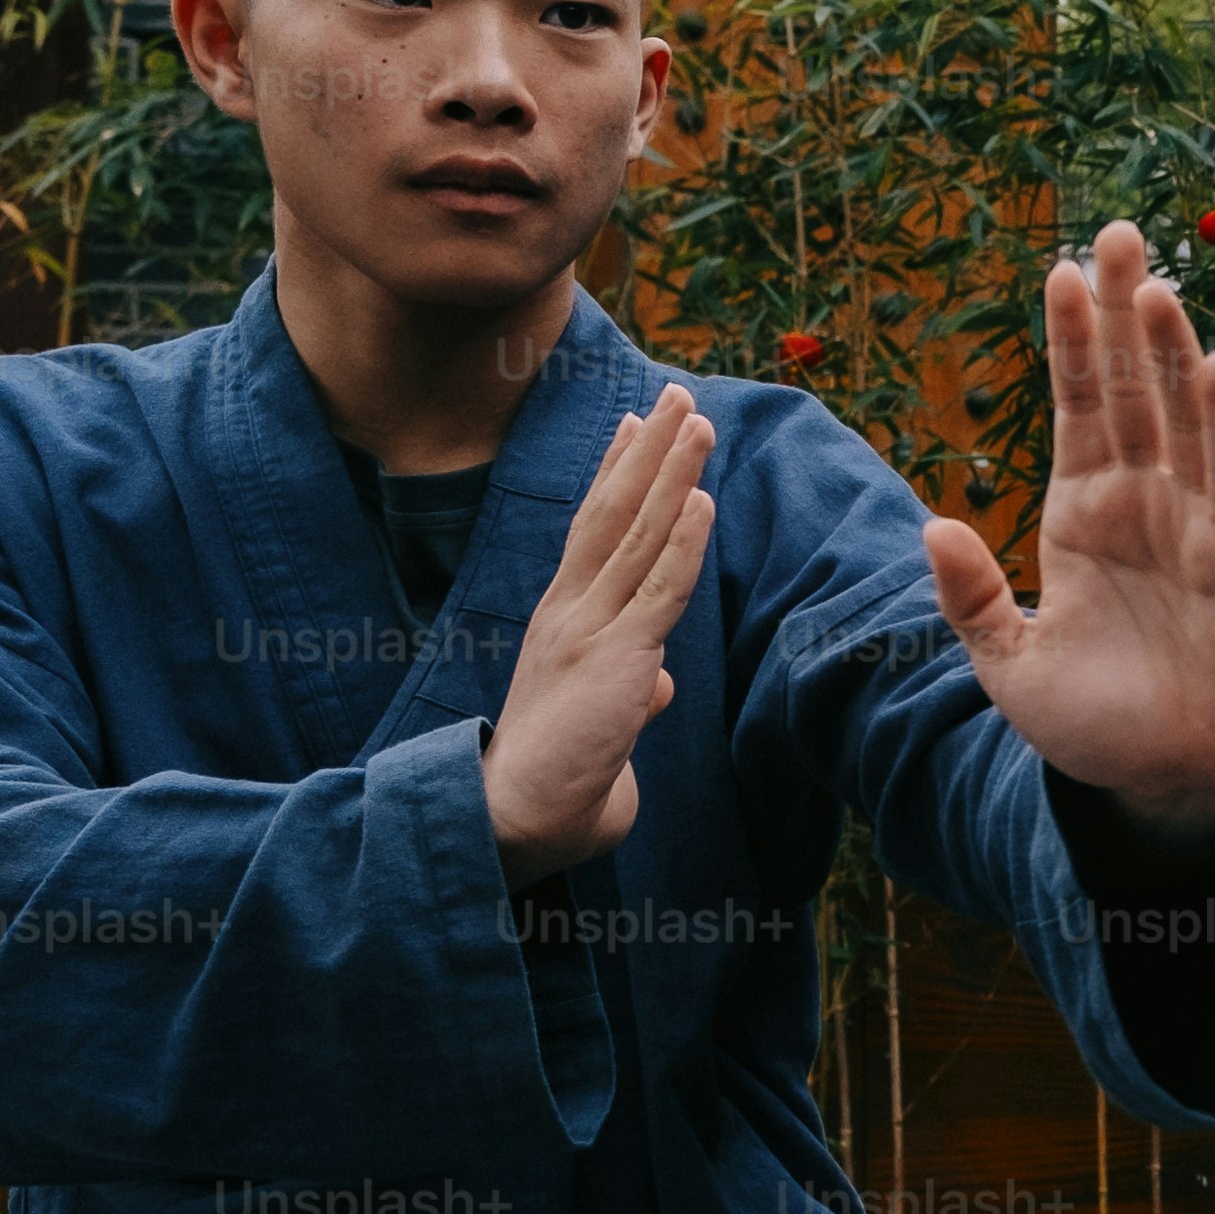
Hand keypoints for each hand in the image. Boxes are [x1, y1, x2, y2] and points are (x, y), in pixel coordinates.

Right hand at [493, 384, 711, 881]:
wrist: (511, 820)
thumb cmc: (556, 785)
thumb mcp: (602, 724)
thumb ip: (630, 691)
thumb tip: (658, 685)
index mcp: (564, 622)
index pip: (594, 533)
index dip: (618, 475)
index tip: (636, 426)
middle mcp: (571, 611)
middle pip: (613, 512)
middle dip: (648, 450)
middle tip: (674, 393)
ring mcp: (590, 630)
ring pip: (638, 535)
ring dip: (671, 473)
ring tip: (696, 417)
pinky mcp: (616, 660)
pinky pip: (659, 591)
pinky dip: (683, 542)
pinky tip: (703, 498)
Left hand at [926, 219, 1214, 844]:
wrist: (1174, 785)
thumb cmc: (1096, 732)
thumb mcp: (1009, 669)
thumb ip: (972, 599)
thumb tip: (936, 523)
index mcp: (1082, 518)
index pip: (1075, 408)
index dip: (1068, 341)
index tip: (1058, 269)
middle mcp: (1140, 504)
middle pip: (1129, 387)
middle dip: (1120, 311)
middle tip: (1115, 230)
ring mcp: (1194, 523)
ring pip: (1180, 416)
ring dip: (1167, 349)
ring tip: (1151, 280)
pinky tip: (1213, 367)